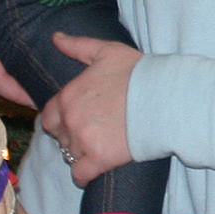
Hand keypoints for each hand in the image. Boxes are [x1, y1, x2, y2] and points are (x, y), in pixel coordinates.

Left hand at [37, 34, 140, 186]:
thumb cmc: (138, 72)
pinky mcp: (99, 159)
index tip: (80, 118)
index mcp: (67, 96)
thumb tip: (55, 38)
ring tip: (101, 144)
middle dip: (71, 135)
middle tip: (93, 131)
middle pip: (59, 137)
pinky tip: (95, 168)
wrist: (165, 97)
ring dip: (81, 152)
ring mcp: (83, 141)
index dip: (62, 118)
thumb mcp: (107, 51)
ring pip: (70, 155)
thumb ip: (77, 46)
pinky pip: (80, 174)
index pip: (49, 116)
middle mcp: (70, 120)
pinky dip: (84, 174)